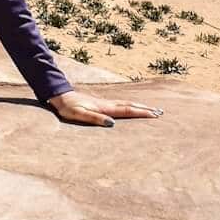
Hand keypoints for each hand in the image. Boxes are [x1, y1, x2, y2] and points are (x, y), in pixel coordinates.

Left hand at [48, 89, 163, 126]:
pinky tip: (129, 107)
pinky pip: (119, 105)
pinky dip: (129, 106)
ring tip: (150, 109)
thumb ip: (94, 118)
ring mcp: (103, 102)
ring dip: (138, 106)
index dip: (141, 113)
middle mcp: (106, 104)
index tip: (155, 115)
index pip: (126, 110)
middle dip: (144, 108)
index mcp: (104, 107)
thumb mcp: (79, 114)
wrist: (58, 95)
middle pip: (129, 105)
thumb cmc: (67, 107)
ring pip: (125, 104)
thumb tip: (112, 124)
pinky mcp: (100, 104)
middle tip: (160, 112)